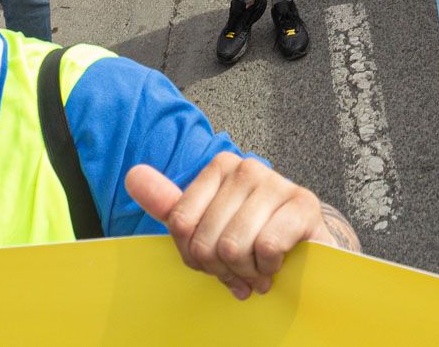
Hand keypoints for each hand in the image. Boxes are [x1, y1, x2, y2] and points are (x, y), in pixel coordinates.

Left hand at [126, 155, 333, 299]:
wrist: (305, 245)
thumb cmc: (252, 234)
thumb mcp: (206, 221)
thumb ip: (168, 202)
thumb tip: (132, 175)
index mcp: (220, 167)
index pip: (181, 225)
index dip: (195, 255)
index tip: (214, 257)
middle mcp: (247, 167)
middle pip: (206, 240)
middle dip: (222, 268)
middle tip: (239, 269)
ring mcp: (277, 183)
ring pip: (234, 246)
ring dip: (246, 271)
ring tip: (257, 268)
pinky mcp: (304, 205)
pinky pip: (266, 247)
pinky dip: (269, 267)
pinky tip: (276, 263)